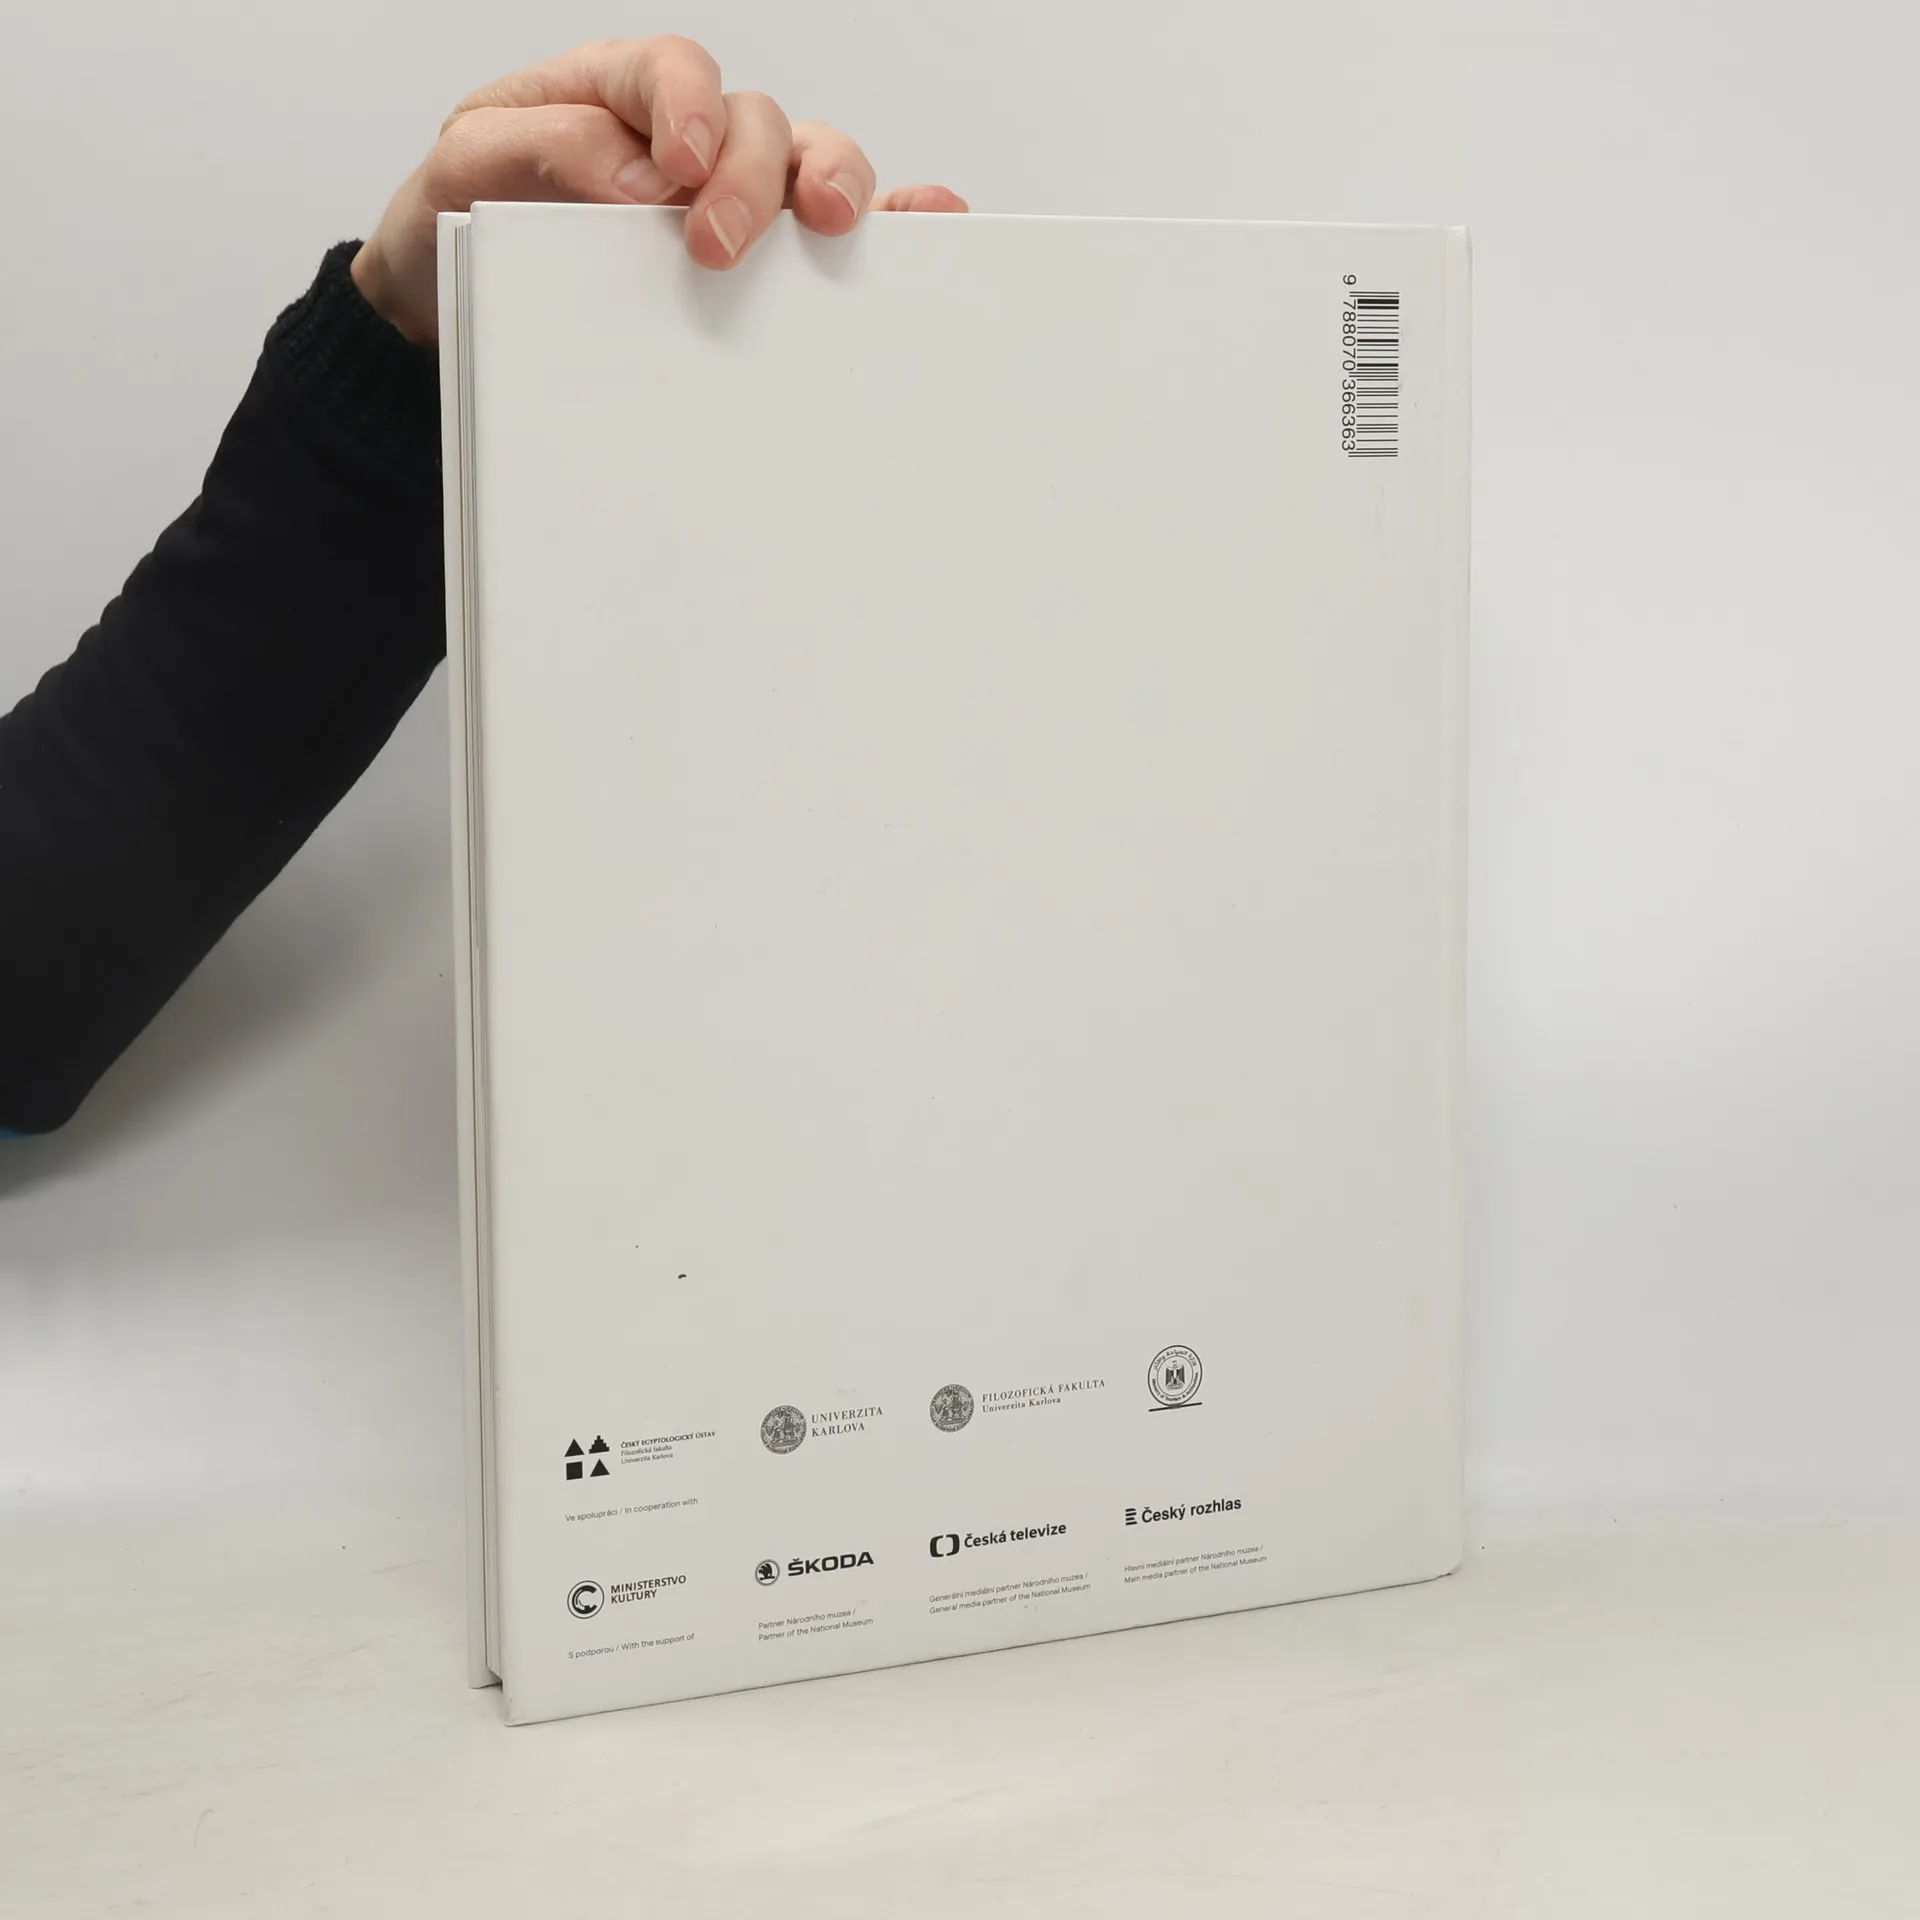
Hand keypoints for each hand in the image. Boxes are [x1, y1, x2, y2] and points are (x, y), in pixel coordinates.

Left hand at [351, 35, 967, 343]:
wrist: (454, 299)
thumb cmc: (463, 224)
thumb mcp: (460, 174)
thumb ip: (535, 153)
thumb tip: (633, 177)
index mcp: (608, 95)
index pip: (670, 71)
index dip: (689, 111)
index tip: (678, 174)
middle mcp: (685, 137)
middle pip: (755, 121)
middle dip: (753, 178)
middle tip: (719, 246)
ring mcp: (734, 196)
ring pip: (808, 162)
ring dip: (834, 187)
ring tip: (834, 230)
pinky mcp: (765, 258)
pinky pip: (844, 225)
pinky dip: (890, 221)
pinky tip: (921, 226)